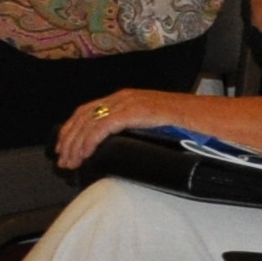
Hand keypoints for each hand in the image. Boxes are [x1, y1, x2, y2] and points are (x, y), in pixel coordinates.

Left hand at [54, 87, 195, 170]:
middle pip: (82, 117)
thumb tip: (116, 147)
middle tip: (63, 161)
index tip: (62, 147)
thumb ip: (132, 126)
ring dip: (76, 145)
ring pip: (89, 123)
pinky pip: (102, 127)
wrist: (198, 115)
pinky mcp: (132, 111)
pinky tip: (86, 154)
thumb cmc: (180, 121)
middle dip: (68, 141)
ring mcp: (126, 103)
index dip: (70, 129)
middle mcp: (121, 97)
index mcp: (123, 97)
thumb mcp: (149, 121)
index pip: (85, 110)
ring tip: (72, 163)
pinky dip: (90, 141)